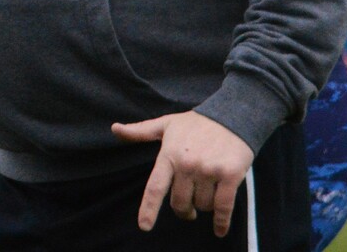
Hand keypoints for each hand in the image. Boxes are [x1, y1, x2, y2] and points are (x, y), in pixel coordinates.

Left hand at [112, 111, 254, 236]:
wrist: (232, 116)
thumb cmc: (196, 123)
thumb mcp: (166, 124)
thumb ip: (140, 131)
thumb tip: (114, 129)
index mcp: (169, 154)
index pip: (155, 187)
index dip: (149, 208)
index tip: (144, 226)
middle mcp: (187, 164)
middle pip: (180, 203)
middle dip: (184, 210)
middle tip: (188, 208)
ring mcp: (208, 170)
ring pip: (202, 206)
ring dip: (204, 206)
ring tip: (207, 193)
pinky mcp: (230, 175)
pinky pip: (223, 207)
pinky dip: (221, 222)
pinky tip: (219, 230)